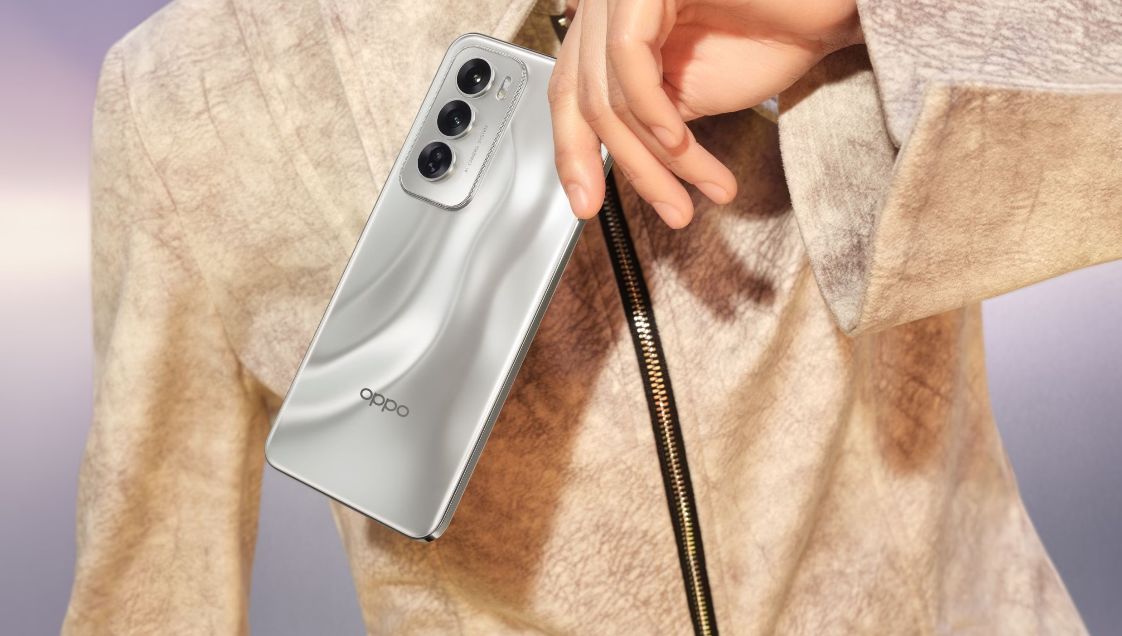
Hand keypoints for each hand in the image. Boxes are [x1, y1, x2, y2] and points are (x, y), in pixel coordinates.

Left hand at [549, 0, 861, 227]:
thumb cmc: (770, 36)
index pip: (568, 92)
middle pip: (585, 97)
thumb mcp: (685, 95)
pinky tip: (678, 139)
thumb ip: (638, 120)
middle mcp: (608, 0)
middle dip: (628, 166)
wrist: (830, 8)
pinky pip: (629, 55)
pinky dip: (651, 109)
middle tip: (665, 209)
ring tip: (693, 188)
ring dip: (654, 154)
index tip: (587, 203)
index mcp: (610, 24)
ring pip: (608, 88)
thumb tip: (601, 162)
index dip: (572, 152)